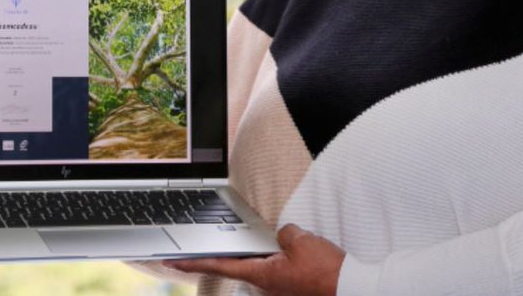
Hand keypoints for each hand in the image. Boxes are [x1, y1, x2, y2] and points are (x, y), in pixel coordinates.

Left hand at [166, 224, 344, 295]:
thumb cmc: (325, 272)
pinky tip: (296, 256)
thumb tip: (281, 236)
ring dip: (263, 258)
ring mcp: (279, 291)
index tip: (174, 262)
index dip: (194, 263)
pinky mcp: (291, 291)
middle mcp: (266, 286)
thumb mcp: (301, 241)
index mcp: (262, 274)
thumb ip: (283, 233)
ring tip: (284, 249)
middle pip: (241, 267)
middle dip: (233, 256)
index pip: (219, 266)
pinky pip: (279, 273)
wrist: (349, 289)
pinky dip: (279, 262)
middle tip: (217, 248)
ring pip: (262, 269)